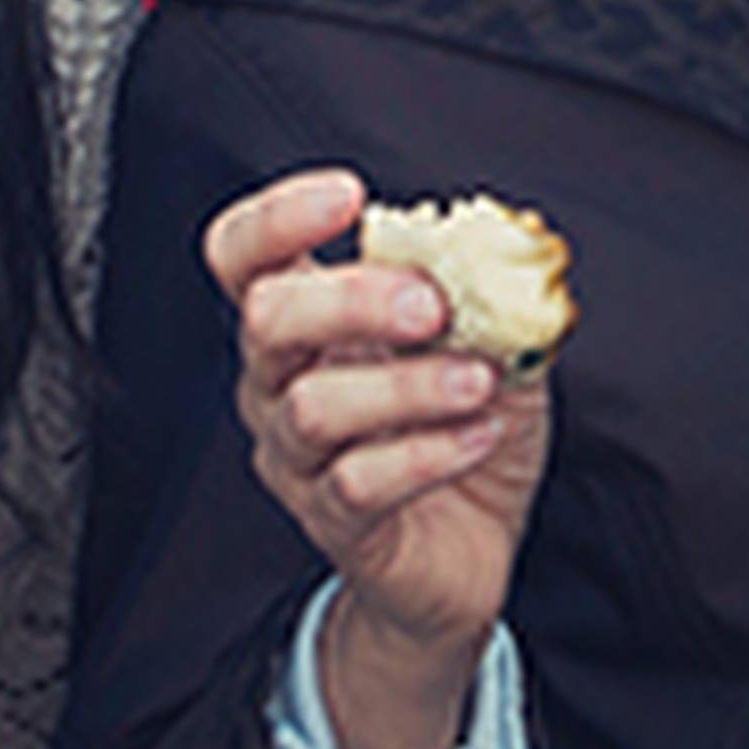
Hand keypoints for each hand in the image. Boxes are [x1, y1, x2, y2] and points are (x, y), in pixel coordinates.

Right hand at [210, 168, 551, 748]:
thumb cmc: (464, 431)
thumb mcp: (490, 343)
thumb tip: (505, 239)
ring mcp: (297, 457)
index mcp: (306, 321)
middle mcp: (278, 382)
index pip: (243, 254)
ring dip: (406, 385)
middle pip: (265, 319)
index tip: (348, 194)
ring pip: (311, 408)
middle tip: (430, 304)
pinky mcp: (334, 523)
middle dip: (351, 299)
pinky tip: (479, 436)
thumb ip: (489, 290)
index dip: (277, 217)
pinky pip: (357, 484)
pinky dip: (426, 454)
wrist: (467, 554)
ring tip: (476, 382)